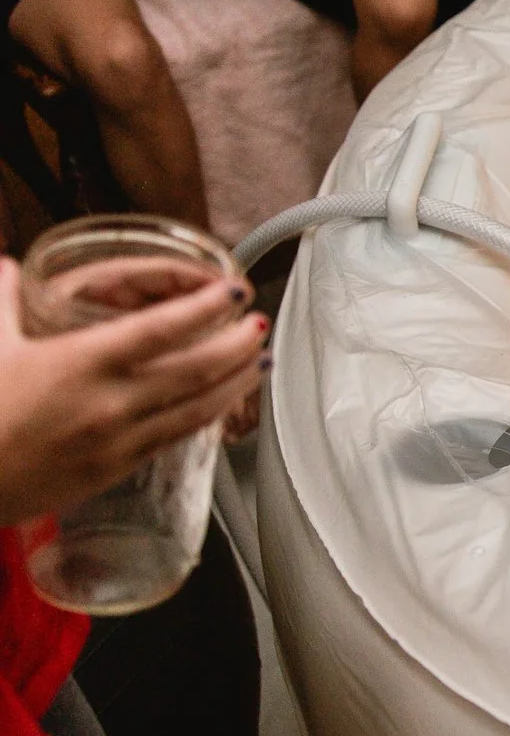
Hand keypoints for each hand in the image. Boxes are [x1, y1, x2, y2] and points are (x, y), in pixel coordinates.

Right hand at [0, 259, 264, 524]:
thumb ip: (2, 299)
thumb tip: (5, 265)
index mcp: (80, 364)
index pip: (161, 328)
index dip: (205, 307)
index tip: (232, 291)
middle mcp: (109, 402)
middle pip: (196, 369)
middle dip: (236, 344)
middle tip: (258, 323)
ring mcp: (119, 439)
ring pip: (197, 407)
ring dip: (235, 382)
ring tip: (258, 361)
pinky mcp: (118, 469)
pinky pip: (177, 438)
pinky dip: (208, 416)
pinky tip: (222, 404)